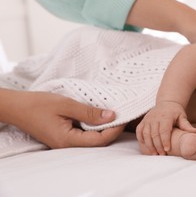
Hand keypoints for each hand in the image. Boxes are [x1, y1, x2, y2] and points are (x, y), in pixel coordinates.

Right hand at [0, 89, 123, 147]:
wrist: (17, 107)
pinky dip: (94, 127)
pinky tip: (99, 116)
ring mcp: (65, 142)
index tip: (123, 117)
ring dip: (104, 129)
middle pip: (98, 143)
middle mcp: (67, 145)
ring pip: (92, 140)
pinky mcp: (64, 137)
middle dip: (112, 130)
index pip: (99, 140)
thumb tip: (111, 116)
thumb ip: (89, 112)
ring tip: (113, 114)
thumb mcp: (66, 105)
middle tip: (122, 115)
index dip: (114, 130)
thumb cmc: (38, 104)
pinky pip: (84, 135)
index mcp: (67, 140)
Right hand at [136, 101, 195, 154]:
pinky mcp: (143, 121)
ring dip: (149, 145)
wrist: (166, 102)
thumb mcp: (182, 116)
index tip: (167, 150)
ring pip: (146, 134)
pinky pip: (139, 131)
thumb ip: (187, 125)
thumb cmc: (176, 111)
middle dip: (158, 146)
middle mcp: (155, 117)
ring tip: (154, 153)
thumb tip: (195, 132)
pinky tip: (145, 146)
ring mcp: (148, 119)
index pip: (164, 130)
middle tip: (162, 155)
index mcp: (165, 116)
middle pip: (154, 134)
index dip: (165, 141)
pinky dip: (141, 139)